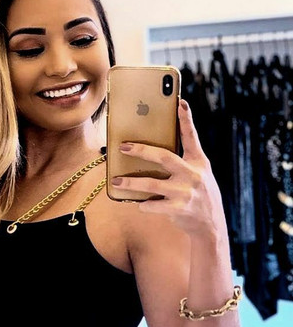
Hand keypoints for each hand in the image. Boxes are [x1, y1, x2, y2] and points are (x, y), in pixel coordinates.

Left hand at [115, 99, 228, 239]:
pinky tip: (139, 203)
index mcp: (198, 162)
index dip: (186, 120)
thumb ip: (182, 161)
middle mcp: (193, 174)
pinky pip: (153, 205)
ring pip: (151, 185)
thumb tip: (152, 152)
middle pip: (164, 158)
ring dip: (131, 182)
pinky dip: (143, 204)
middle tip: (123, 146)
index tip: (180, 103)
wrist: (210, 223)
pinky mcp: (178, 209)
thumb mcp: (198, 173)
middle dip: (142, 150)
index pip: (192, 137)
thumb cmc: (198, 193)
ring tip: (115, 181)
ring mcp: (185, 192)